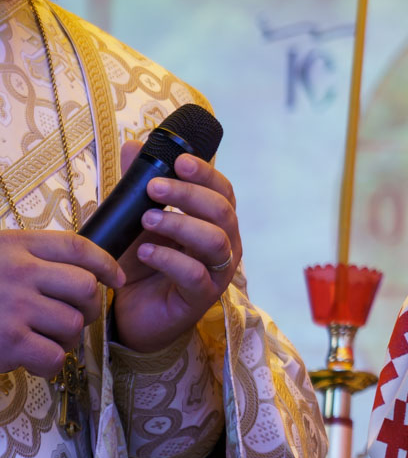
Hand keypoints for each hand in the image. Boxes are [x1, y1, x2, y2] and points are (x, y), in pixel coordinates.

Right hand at [0, 229, 124, 377]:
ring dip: (69, 338)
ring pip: (72, 324)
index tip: (116, 278)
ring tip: (50, 341)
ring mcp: (15, 308)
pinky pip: (53, 355)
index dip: (106, 264)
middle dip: (89, 307)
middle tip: (76, 318)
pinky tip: (37, 360)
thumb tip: (83, 273)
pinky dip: (52, 362)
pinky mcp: (7, 341)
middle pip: (85, 287)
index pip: (80, 249)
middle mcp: (21, 273)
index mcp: (19, 246)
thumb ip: (33, 258)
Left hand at [111, 143, 240, 352]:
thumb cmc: (143, 263)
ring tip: (146, 219)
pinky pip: (195, 274)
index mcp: (214, 219)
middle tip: (153, 187)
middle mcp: (225, 241)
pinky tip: (146, 252)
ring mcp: (217, 270)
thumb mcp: (137, 220)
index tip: (179, 161)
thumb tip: (134, 144)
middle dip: (189, 195)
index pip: (221, 189)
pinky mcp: (202, 297)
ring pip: (215, 240)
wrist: (132, 313)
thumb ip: (139, 186)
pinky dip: (170, 260)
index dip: (205, 173)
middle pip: (222, 211)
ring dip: (180, 224)